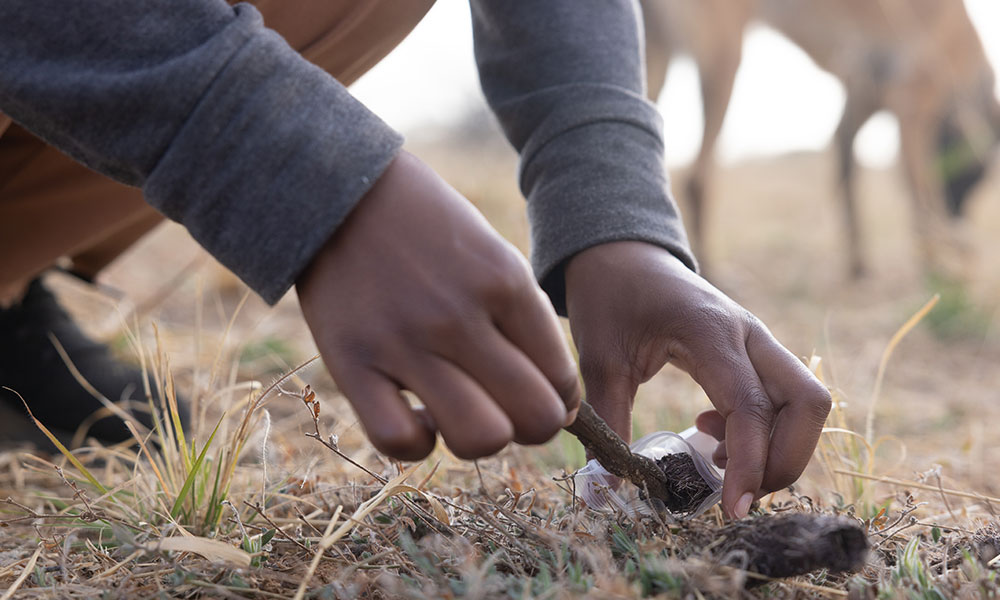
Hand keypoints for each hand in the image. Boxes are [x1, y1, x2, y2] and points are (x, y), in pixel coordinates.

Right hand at [296, 151, 580, 460]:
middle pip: (534, 418)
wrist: (341, 190)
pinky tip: (417, 416)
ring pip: (479, 439)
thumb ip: (525, 319)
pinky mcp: (351, 362)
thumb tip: (556, 396)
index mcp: (505, 283)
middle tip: (507, 408)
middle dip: (531, 425)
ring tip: (461, 409)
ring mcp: (405, 342)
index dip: (559, 399)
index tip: (536, 393)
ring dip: (479, 437)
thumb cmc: (428, 228)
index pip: (562, 379)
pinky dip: (417, 443)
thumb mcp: (493, 254)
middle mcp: (460, 316)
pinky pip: (399, 441)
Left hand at [564, 241, 829, 517]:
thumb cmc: (609, 299)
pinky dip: (765, 430)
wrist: (620, 256)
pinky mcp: (754, 350)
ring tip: (713, 457)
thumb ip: (608, 421)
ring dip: (777, 446)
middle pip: (808, 403)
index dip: (749, 464)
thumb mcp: (598, 358)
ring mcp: (757, 340)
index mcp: (710, 331)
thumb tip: (607, 486)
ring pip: (805, 402)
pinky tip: (712, 432)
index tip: (731, 510)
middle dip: (784, 460)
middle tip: (734, 491)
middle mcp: (748, 333)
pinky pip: (785, 397)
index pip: (752, 407)